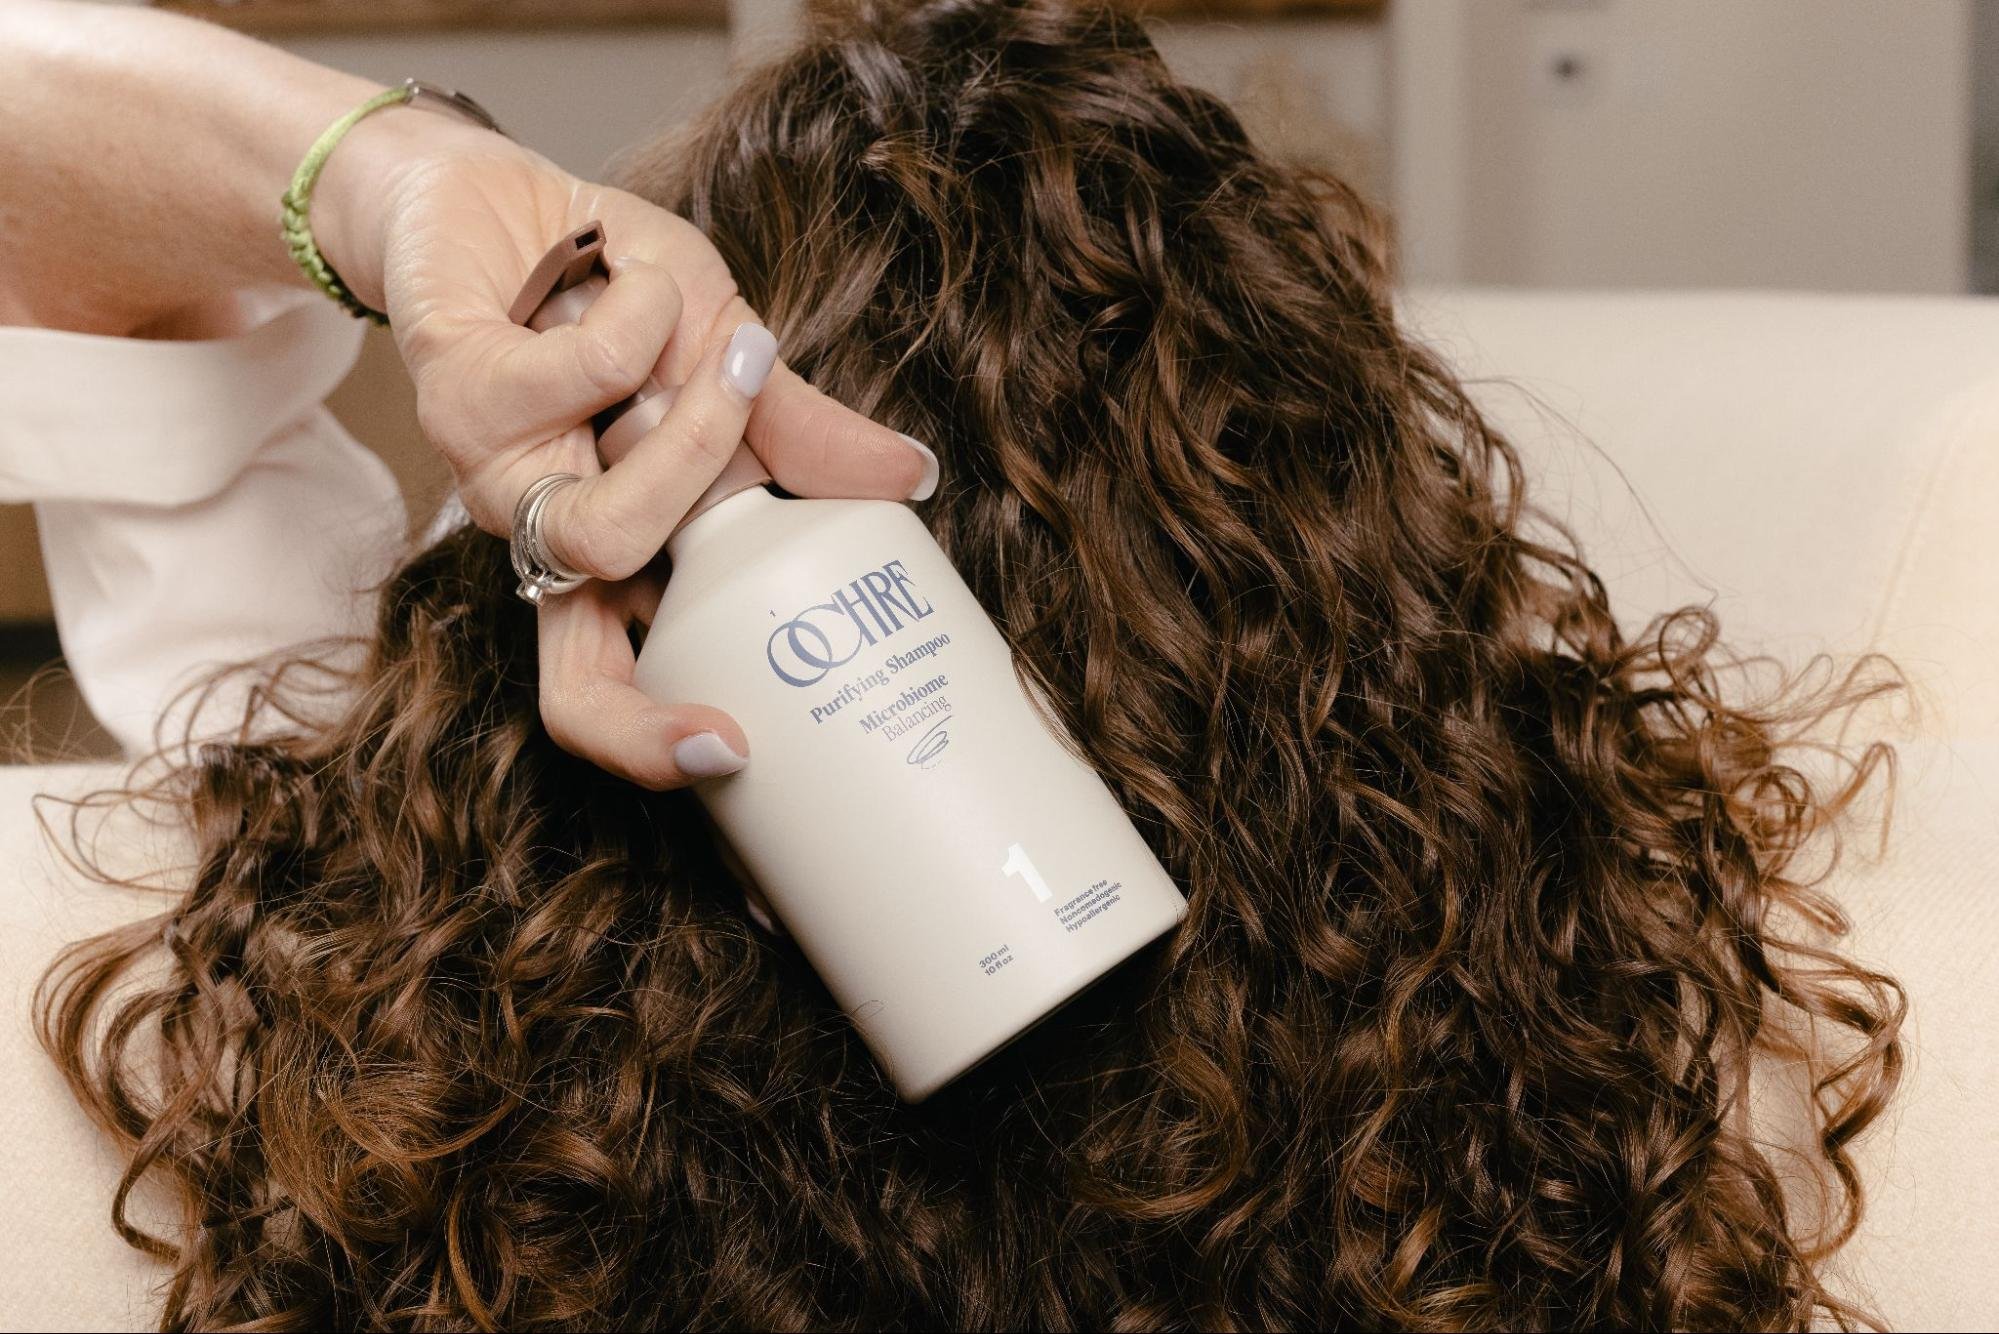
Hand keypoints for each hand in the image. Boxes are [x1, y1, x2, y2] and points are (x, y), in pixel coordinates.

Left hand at [312, 109, 937, 787]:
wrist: (504, 193)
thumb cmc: (613, 288)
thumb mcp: (730, 356)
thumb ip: (802, 429)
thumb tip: (913, 480)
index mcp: (613, 544)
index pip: (609, 685)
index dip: (654, 743)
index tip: (737, 757)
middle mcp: (548, 534)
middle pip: (575, 681)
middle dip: (644, 723)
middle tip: (725, 744)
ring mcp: (497, 474)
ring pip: (603, 531)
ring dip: (698, 437)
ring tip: (728, 349)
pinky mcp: (456, 390)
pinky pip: (584, 377)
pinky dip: (641, 315)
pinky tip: (634, 277)